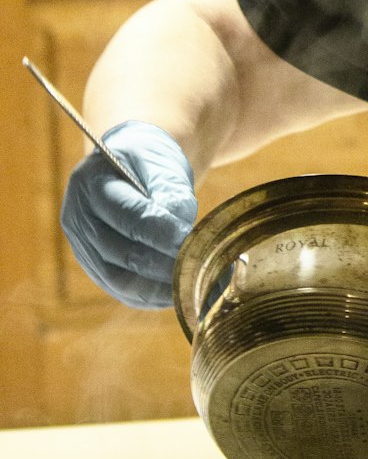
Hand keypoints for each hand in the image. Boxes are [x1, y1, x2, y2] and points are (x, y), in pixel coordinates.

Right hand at [60, 121, 197, 308]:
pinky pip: (119, 289)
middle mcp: (78, 217)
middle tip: (198, 270)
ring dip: (156, 287)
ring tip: (192, 287)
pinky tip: (176, 294)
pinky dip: (149, 296)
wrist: (129, 167)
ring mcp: (81, 245)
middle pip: (120, 252)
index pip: (128, 216)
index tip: (192, 244)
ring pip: (117, 278)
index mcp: (92, 182)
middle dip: (162, 265)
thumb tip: (182, 235)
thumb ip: (172, 195)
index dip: (161, 234)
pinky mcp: (92, 265)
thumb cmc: (148, 162)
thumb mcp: (161, 165)